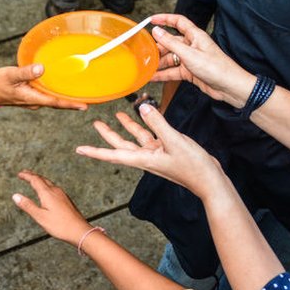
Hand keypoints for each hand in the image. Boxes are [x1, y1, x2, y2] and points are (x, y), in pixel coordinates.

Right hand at [0, 64, 87, 110]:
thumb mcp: (10, 75)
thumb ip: (26, 72)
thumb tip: (42, 69)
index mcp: (32, 98)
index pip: (55, 102)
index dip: (71, 104)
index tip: (85, 106)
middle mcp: (34, 102)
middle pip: (57, 103)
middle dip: (72, 102)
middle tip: (89, 101)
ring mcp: (31, 101)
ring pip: (51, 100)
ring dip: (64, 99)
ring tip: (78, 95)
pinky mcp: (28, 97)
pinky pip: (45, 97)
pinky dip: (54, 94)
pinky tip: (58, 89)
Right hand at [11, 171, 91, 244]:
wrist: (80, 231)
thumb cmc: (60, 225)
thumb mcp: (40, 217)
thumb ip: (27, 205)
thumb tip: (15, 196)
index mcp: (47, 193)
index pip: (35, 180)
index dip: (26, 176)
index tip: (19, 174)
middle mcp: (55, 191)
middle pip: (42, 179)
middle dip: (32, 175)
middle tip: (24, 173)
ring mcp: (62, 195)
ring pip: (49, 183)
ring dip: (40, 179)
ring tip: (34, 180)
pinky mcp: (66, 200)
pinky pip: (54, 187)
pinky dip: (46, 185)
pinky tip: (47, 191)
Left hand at [75, 106, 226, 198]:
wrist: (210, 182)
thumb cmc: (194, 168)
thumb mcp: (175, 142)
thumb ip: (159, 123)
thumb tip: (144, 108)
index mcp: (143, 160)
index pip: (112, 155)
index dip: (94, 151)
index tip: (79, 150)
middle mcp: (146, 158)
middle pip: (120, 145)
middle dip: (107, 134)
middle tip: (95, 123)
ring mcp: (156, 155)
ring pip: (135, 139)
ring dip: (126, 127)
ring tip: (116, 115)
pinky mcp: (165, 151)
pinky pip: (151, 137)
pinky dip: (146, 127)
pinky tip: (144, 116)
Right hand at [147, 14, 254, 107]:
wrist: (229, 87)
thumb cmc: (217, 68)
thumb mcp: (190, 54)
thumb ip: (171, 43)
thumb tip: (157, 31)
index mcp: (195, 36)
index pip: (178, 22)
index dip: (164, 19)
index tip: (151, 20)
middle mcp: (192, 46)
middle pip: (170, 42)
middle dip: (158, 47)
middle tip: (145, 51)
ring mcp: (190, 59)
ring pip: (170, 58)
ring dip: (159, 62)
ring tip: (147, 66)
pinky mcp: (190, 71)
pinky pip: (173, 70)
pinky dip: (163, 74)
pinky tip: (154, 76)